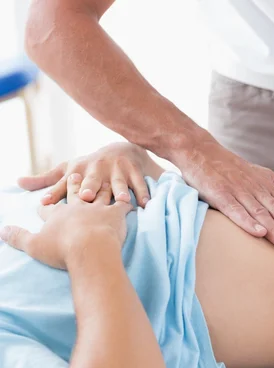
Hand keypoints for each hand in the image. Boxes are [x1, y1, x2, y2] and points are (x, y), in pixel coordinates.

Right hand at [0, 173, 131, 269]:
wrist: (90, 248)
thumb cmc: (61, 248)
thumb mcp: (33, 244)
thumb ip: (18, 237)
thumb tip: (1, 231)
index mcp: (59, 212)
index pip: (51, 204)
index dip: (49, 200)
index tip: (46, 198)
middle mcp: (79, 205)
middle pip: (76, 191)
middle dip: (75, 183)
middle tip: (76, 175)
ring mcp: (99, 207)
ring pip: (101, 192)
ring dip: (103, 187)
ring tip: (106, 181)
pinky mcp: (116, 212)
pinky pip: (124, 204)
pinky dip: (128, 200)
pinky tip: (133, 199)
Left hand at [18, 142, 153, 207]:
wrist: (124, 149)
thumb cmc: (91, 166)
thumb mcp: (69, 169)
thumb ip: (47, 179)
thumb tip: (17, 183)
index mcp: (79, 169)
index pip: (65, 184)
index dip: (56, 193)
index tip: (46, 202)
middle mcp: (97, 168)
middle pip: (93, 181)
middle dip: (90, 187)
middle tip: (87, 196)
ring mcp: (117, 169)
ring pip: (119, 183)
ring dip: (121, 191)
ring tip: (123, 201)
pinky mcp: (135, 171)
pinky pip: (140, 183)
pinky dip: (144, 193)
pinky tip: (146, 204)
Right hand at [179, 142, 273, 252]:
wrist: (201, 151)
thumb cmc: (235, 168)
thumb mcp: (265, 175)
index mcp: (268, 185)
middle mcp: (256, 188)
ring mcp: (238, 191)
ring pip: (259, 212)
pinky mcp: (220, 194)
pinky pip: (235, 210)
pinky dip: (247, 221)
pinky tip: (258, 233)